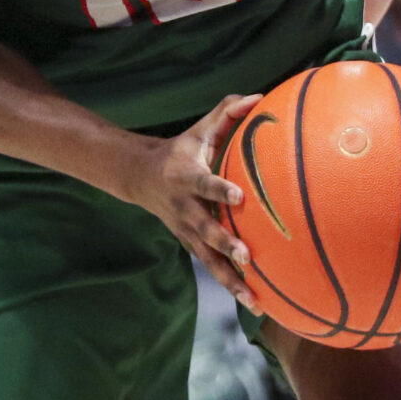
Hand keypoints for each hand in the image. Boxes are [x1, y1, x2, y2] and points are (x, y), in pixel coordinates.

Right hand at [122, 93, 258, 308]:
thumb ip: (228, 111)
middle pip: (205, 230)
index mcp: (188, 177)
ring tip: (254, 300)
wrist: (142, 178)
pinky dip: (231, 285)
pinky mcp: (191, 245)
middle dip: (225, 245)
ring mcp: (187, 231)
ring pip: (208, 259)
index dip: (220, 189)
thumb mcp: (200, 128)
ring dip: (230, 280)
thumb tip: (259, 97)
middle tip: (247, 257)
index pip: (205, 183)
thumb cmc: (182, 149)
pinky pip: (212, 268)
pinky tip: (255, 303)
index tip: (238, 196)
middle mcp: (186, 208)